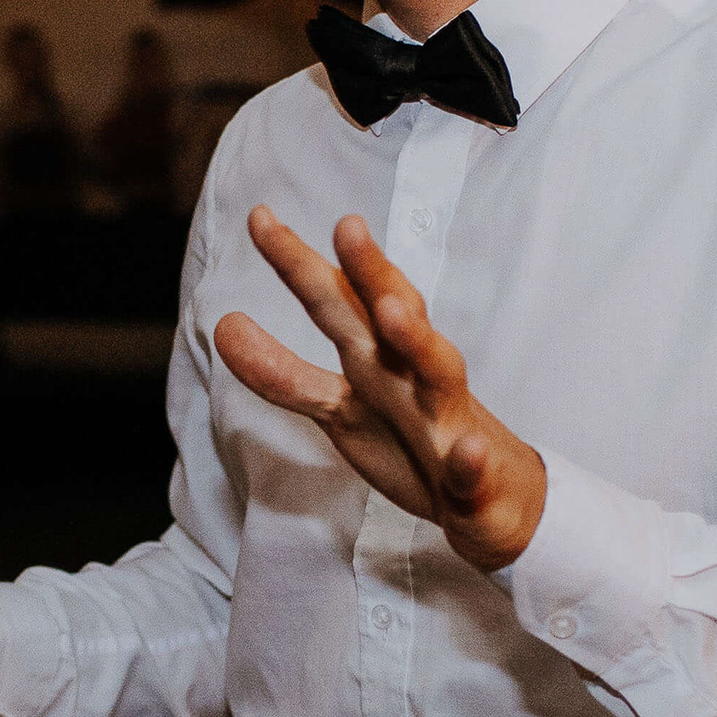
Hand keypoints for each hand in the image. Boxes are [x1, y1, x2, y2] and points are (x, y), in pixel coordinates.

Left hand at [213, 206, 546, 573]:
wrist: (494, 498)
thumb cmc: (413, 438)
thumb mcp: (340, 406)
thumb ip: (284, 373)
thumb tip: (222, 326)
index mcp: (380, 356)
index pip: (337, 300)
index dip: (298, 262)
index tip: (258, 218)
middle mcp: (413, 374)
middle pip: (391, 315)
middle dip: (371, 271)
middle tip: (346, 224)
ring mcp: (446, 419)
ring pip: (437, 370)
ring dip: (416, 339)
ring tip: (393, 311)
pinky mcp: (470, 476)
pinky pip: (470, 467)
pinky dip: (469, 458)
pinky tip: (467, 449)